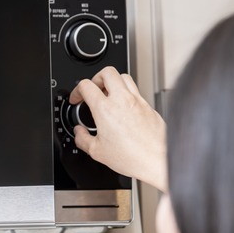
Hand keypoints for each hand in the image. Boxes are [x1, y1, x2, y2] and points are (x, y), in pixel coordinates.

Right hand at [69, 66, 167, 191]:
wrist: (156, 160)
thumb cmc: (132, 157)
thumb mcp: (97, 152)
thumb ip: (82, 139)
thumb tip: (79, 133)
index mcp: (105, 109)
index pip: (86, 85)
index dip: (77, 90)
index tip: (77, 98)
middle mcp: (122, 100)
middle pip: (107, 72)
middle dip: (96, 78)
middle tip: (93, 90)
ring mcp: (137, 101)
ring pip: (124, 77)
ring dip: (113, 82)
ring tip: (108, 95)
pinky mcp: (148, 106)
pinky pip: (136, 91)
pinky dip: (127, 94)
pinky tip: (123, 107)